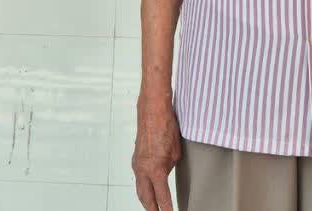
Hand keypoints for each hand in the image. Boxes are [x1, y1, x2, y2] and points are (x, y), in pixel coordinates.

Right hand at [132, 95, 180, 210]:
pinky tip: (148, 188)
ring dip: (146, 200)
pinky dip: (143, 187)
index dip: (167, 210)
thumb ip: (169, 168)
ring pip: (140, 189)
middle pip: (146, 198)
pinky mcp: (136, 158)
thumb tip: (165, 175)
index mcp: (155, 170)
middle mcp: (143, 169)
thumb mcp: (175, 154)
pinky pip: (138, 177)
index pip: (162, 198)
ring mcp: (137, 164)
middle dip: (152, 209)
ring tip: (153, 207)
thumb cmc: (165, 128)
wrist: (152, 111)